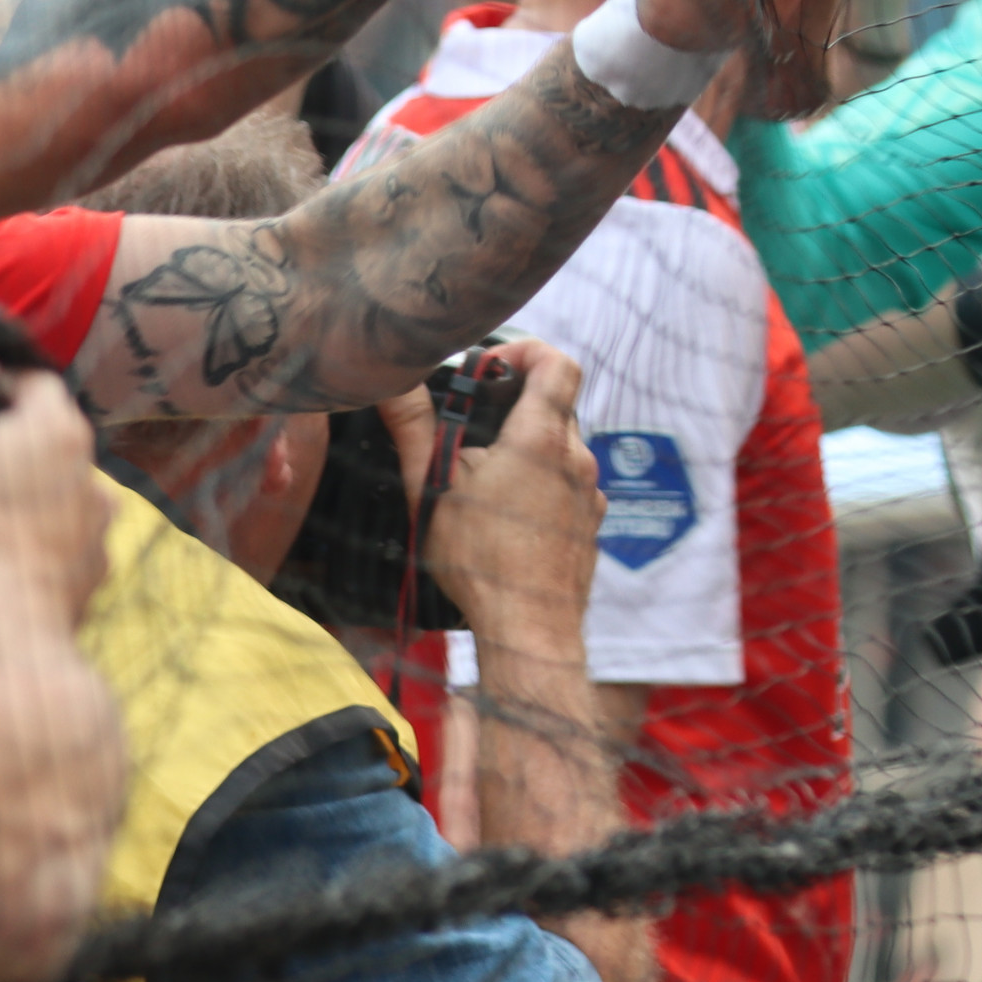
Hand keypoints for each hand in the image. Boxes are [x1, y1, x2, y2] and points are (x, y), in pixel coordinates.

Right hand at [0, 362, 109, 643]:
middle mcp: (88, 484)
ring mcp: (90, 543)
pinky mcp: (79, 594)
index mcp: (58, 433)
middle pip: (45, 448)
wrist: (1, 642)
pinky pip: (51, 562)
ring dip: (19, 507)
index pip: (35, 384)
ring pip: (53, 507)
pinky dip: (21, 559)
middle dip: (4, 450)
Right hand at [409, 338, 602, 647]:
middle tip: (472, 428)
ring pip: (560, 446)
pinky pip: (568, 484)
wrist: (527, 630)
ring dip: (525, 448)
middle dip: (514, 405)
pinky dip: (540, 483)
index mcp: (541, 438)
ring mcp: (589, 493)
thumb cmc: (482, 562)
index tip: (491, 371)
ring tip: (483, 478)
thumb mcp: (433, 486)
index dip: (525, 351)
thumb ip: (414, 426)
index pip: (558, 361)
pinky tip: (506, 513)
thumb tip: (392, 382)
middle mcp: (576, 459)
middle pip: (555, 403)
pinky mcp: (590, 523)